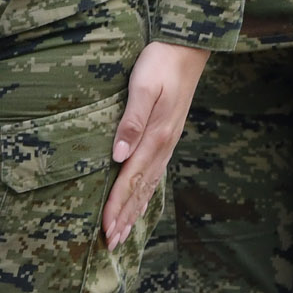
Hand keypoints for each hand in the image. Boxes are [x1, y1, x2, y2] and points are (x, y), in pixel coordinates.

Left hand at [105, 40, 211, 250]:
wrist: (187, 49)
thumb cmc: (160, 62)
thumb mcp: (143, 86)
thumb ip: (132, 121)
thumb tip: (119, 155)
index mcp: (155, 136)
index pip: (131, 179)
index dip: (117, 206)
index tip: (105, 228)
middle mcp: (163, 145)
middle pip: (140, 189)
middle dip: (125, 217)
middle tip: (111, 244)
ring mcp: (167, 143)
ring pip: (149, 185)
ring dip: (135, 210)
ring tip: (123, 233)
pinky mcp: (167, 137)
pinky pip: (155, 174)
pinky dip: (146, 194)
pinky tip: (141, 202)